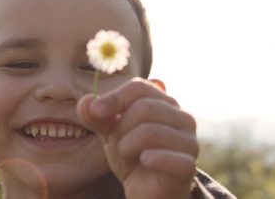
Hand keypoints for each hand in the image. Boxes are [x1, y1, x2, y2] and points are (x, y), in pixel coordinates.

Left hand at [77, 78, 198, 198]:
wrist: (146, 191)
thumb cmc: (131, 155)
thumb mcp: (109, 133)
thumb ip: (97, 117)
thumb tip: (85, 102)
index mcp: (163, 103)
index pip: (139, 87)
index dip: (114, 97)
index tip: (96, 111)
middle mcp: (182, 117)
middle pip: (144, 108)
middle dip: (120, 128)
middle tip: (117, 145)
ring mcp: (189, 141)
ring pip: (149, 132)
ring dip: (127, 147)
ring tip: (127, 157)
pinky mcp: (189, 165)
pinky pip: (169, 157)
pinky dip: (150, 160)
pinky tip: (144, 162)